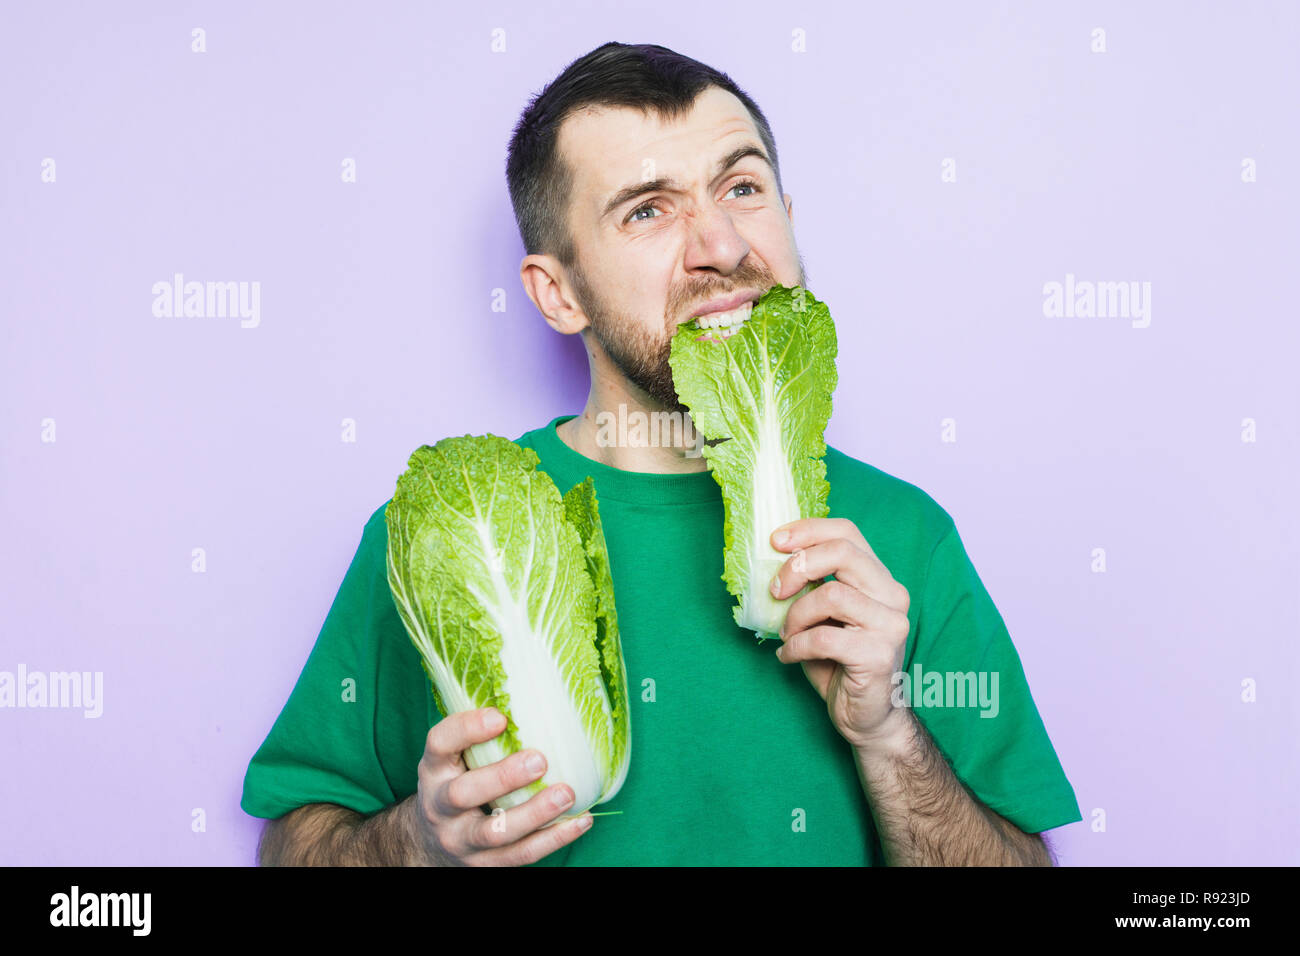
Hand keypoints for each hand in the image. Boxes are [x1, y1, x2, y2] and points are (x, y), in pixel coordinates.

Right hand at [406, 707, 593, 865]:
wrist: (431, 842)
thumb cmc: (456, 782)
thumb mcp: (454, 757)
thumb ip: (480, 732)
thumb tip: (534, 687)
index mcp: (434, 770)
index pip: (439, 744)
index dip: (465, 729)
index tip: (499, 717)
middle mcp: (440, 806)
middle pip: (463, 794)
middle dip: (503, 777)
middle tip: (540, 759)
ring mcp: (461, 840)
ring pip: (495, 832)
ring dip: (534, 814)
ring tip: (567, 793)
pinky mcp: (484, 865)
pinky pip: (521, 855)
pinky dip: (554, 839)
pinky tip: (581, 821)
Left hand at [769, 518, 911, 749]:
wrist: (868, 717)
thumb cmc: (840, 663)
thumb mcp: (824, 616)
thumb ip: (812, 586)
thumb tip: (772, 558)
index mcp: (879, 579)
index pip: (847, 533)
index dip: (808, 530)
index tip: (775, 541)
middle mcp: (892, 596)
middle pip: (843, 553)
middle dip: (799, 566)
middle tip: (775, 590)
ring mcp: (890, 625)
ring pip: (832, 595)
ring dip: (796, 614)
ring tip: (787, 634)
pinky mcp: (878, 655)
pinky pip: (824, 638)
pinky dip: (796, 646)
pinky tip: (788, 656)